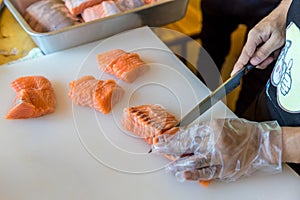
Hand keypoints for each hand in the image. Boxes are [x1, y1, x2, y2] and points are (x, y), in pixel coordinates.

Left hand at [152, 118, 281, 181]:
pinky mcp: (224, 170)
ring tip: (167, 166)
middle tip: (157, 150)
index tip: (161, 140)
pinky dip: (193, 175)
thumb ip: (198, 130)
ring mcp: (220, 158)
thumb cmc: (239, 131)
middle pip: (186, 147)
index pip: (186, 134)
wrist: (260, 143)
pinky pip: (206, 174)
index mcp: (212, 128)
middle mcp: (215, 143)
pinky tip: (183, 175)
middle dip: (169, 149)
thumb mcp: (217, 123)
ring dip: (177, 164)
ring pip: (193, 162)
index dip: (171, 138)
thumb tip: (179, 135)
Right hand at [231, 0, 291, 74]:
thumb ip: (264, 52)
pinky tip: (273, 49)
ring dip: (267, 57)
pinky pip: (261, 53)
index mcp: (254, 36)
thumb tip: (253, 62)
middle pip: (251, 58)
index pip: (245, 54)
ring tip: (275, 50)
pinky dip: (268, 54)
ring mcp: (255, 41)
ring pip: (257, 57)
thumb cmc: (281, 24)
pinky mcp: (258, 43)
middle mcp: (252, 39)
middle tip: (271, 57)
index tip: (234, 73)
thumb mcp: (276, 40)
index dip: (239, 65)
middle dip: (262, 60)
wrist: (284, 16)